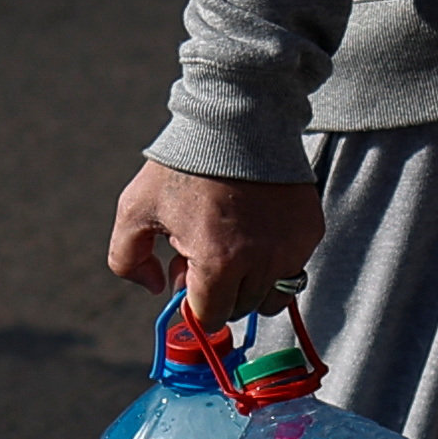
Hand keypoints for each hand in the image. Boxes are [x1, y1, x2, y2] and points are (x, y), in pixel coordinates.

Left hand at [109, 160, 323, 325]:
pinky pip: (293, 266)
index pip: (211, 317)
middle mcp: (261, 262)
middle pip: (241, 308)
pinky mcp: (310, 230)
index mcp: (218, 263)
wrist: (235, 121)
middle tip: (204, 250)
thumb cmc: (182, 166)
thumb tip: (157, 289)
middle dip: (221, 290)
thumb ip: (127, 259)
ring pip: (273, 295)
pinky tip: (256, 226)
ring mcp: (291, 247)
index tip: (186, 275)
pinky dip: (274, 258)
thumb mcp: (135, 209)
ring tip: (233, 244)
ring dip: (251, 282)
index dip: (194, 302)